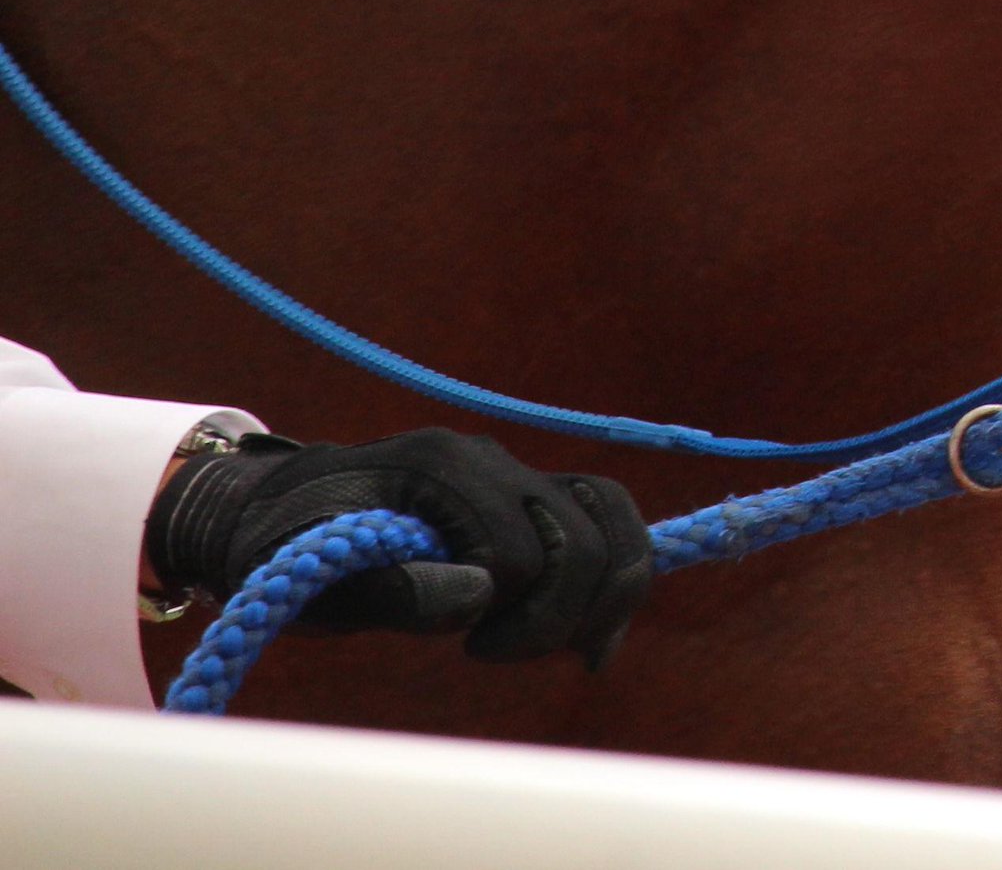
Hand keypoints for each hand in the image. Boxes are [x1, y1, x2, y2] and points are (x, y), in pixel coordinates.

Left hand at [144, 426, 651, 666]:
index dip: (507, 613)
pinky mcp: (529, 493)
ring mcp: (515, 470)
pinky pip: (606, 514)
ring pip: (614, 516)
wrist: (274, 507)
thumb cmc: (284, 551)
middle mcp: (491, 457)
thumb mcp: (312, 582)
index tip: (468, 648)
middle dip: (560, 613)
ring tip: (566, 644)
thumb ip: (391, 589)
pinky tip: (595, 637)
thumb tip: (479, 597)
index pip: (520, 553)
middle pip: (585, 536)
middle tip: (496, 651)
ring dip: (604, 594)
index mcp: (439, 467)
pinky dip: (619, 572)